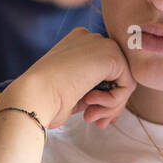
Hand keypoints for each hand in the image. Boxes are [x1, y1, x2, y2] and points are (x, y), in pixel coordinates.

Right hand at [0, 27, 136, 130]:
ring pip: (124, 81)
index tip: (93, 116)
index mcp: (77, 44)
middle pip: (117, 75)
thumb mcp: (74, 93)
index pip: (103, 71)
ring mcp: (101, 43)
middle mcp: (90, 39)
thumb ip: (96, 91)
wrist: (34, 94)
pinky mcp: (111, 54)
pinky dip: (113, 101)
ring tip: (90, 116)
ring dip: (111, 105)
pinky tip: (91, 103)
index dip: (104, 97)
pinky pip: (128, 85)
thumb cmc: (47, 99)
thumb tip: (117, 104)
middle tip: (97, 123)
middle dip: (110, 104)